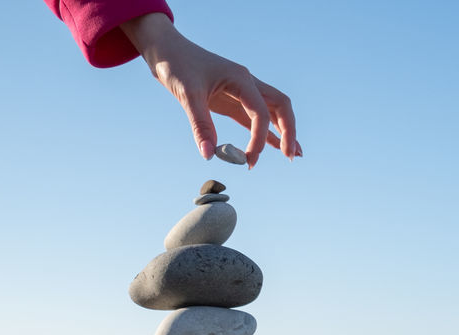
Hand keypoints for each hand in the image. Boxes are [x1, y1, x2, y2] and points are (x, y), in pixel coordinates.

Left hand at [120, 13, 300, 166]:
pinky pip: (256, 118)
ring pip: (272, 112)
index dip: (259, 137)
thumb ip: (200, 125)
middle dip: (289, 131)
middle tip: (290, 156)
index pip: (261, 111)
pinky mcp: (232, 101)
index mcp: (241, 79)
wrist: (165, 51)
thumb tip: (209, 154)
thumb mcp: (187, 94)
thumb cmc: (176, 66)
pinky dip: (266, 132)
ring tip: (293, 156)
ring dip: (283, 132)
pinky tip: (274, 147)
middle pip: (281, 107)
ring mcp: (241, 92)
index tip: (247, 158)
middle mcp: (247, 84)